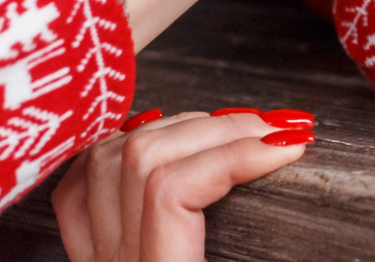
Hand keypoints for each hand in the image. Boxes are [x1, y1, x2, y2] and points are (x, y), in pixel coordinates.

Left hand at [52, 110, 311, 261]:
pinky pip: (76, 191)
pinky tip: (153, 137)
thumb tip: (298, 163)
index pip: (174, 189)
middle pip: (145, 158)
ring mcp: (95, 261)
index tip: (293, 146)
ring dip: (176, 126)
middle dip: (219, 128)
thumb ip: (275, 252)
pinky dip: (115, 150)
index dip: (238, 154)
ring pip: (109, 159)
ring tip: (231, 128)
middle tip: (278, 130)